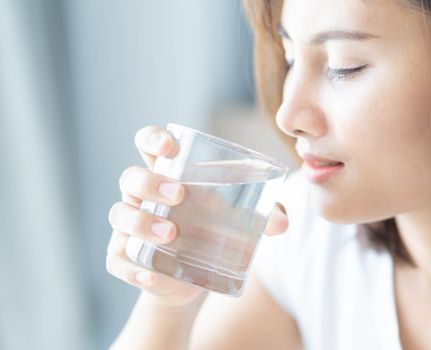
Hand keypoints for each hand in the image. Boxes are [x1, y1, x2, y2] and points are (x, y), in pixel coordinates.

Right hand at [106, 125, 288, 308]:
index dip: (152, 138)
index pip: (149, 144)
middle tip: (178, 194)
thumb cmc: (214, 233)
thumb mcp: (238, 220)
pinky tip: (149, 273)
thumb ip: (262, 215)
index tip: (169, 146)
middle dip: (150, 181)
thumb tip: (281, 221)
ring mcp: (129, 226)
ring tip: (171, 234)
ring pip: (120, 214)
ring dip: (141, 222)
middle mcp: (143, 195)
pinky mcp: (124, 256)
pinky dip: (130, 266)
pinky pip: (117, 258)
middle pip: (131, 176)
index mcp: (168, 174)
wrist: (195, 279)